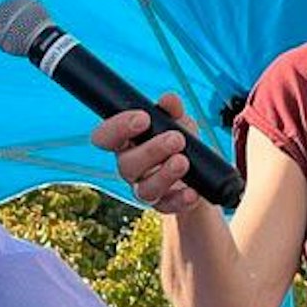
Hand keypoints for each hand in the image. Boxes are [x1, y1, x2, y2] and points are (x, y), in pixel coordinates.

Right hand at [88, 92, 205, 213]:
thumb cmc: (180, 141)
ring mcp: (145, 189)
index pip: (105, 137)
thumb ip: (173, 110)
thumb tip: (169, 100)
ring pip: (144, 189)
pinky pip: (168, 206)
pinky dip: (181, 200)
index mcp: (126, 143)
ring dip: (165, 174)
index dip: (118, 128)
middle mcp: (130, 168)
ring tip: (183, 161)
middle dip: (151, 150)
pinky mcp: (164, 205)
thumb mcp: (179, 121)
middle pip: (127, 165)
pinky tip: (192, 192)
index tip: (142, 118)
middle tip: (177, 139)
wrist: (200, 172)